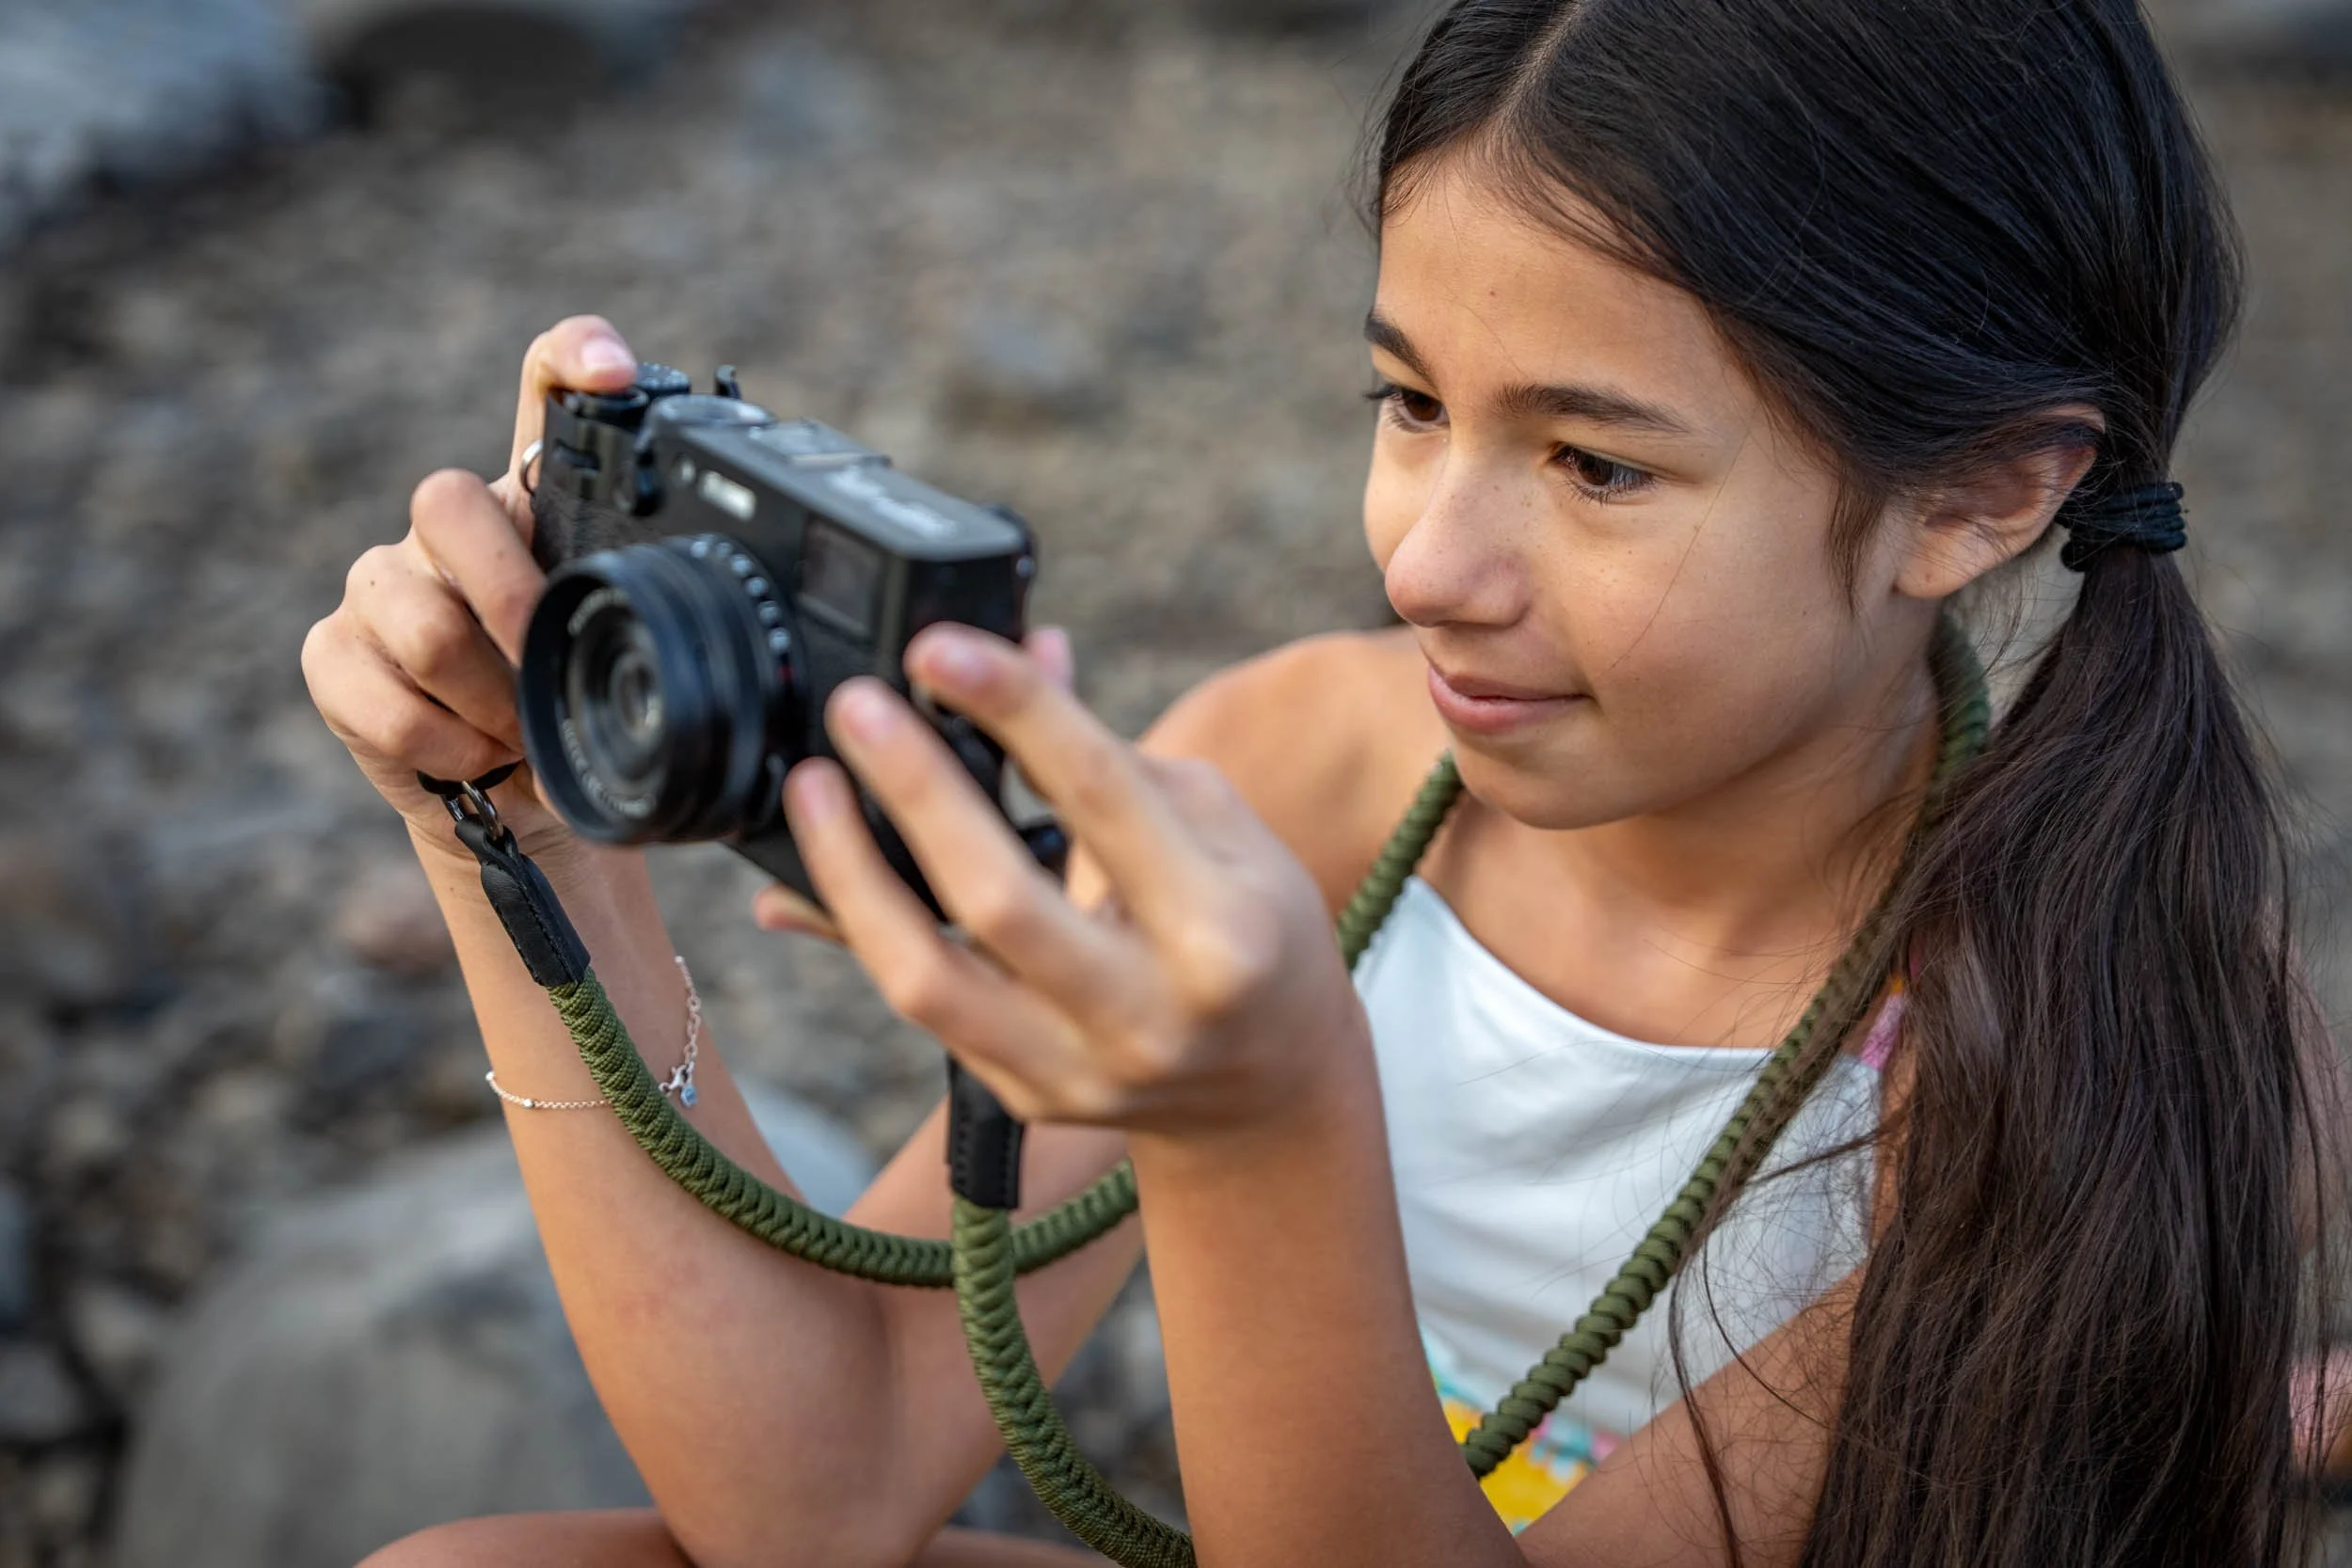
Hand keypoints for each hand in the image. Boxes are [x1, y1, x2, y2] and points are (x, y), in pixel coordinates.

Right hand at [301, 316, 637, 853]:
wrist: (510, 796)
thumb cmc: (570, 704)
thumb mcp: (618, 649)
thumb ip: (642, 609)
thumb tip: (695, 613)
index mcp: (531, 503)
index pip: (541, 389)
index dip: (571, 357)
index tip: (616, 374)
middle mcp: (445, 525)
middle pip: (448, 502)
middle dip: (514, 602)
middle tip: (554, 667)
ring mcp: (378, 582)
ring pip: (425, 625)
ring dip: (491, 700)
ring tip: (525, 736)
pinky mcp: (332, 653)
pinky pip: (387, 699)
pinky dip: (448, 747)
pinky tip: (475, 759)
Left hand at [781, 624, 1368, 1132]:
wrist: (1273, 1087)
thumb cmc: (1254, 928)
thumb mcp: (1220, 829)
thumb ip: (1105, 755)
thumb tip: (1010, 659)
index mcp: (1222, 930)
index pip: (1100, 796)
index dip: (1012, 708)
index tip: (938, 649)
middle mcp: (1148, 1013)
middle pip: (997, 898)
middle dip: (915, 789)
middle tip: (859, 707)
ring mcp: (1080, 1069)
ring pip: (926, 979)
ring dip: (851, 871)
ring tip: (814, 786)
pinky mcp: (1025, 1095)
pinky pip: (920, 1007)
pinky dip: (864, 928)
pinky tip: (822, 867)